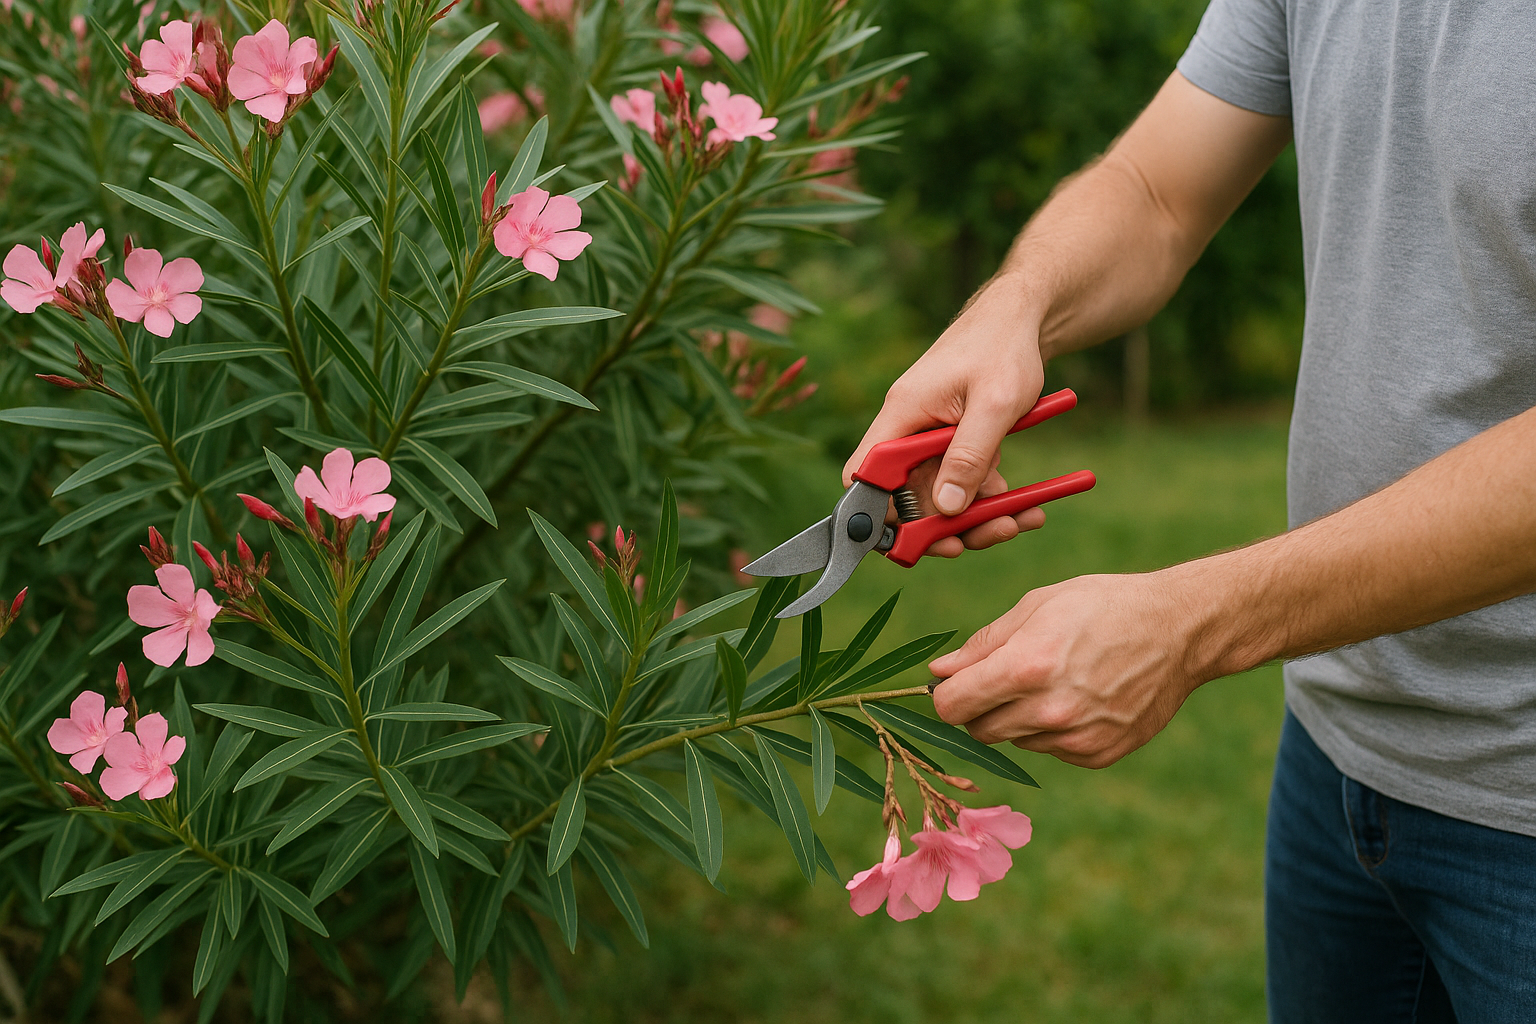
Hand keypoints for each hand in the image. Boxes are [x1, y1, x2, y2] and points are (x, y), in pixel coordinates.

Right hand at [843, 279, 1047, 557]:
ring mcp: (929, 437)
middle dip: (942, 525)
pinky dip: (988, 498)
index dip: (878, 513)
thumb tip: (947, 508)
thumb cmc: (1004, 349)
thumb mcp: (995, 405)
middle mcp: (907, 428)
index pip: (865, 473)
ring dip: (975, 516)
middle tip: (978, 540)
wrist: (1023, 318)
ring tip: (1020, 520)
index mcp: (902, 415)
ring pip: (937, 494)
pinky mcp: (951, 441)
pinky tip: (1024, 505)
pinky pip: (960, 481)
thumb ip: (969, 455)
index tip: (913, 539)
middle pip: (905, 496)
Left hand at [928, 570, 1216, 768]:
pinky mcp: (1098, 754)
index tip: (955, 684)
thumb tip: (939, 673)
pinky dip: (1053, 730)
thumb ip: (983, 644)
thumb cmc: (1103, 606)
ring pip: (1015, 740)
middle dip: (980, 707)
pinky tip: (1080, 698)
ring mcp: (1077, 737)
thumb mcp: (1038, 606)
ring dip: (1019, 717)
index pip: (954, 706)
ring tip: (1054, 680)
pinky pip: (1051, 750)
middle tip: (1007, 677)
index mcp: (1028, 666)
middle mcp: (1050, 710)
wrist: (1180, 630)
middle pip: (979, 730)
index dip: (946, 696)